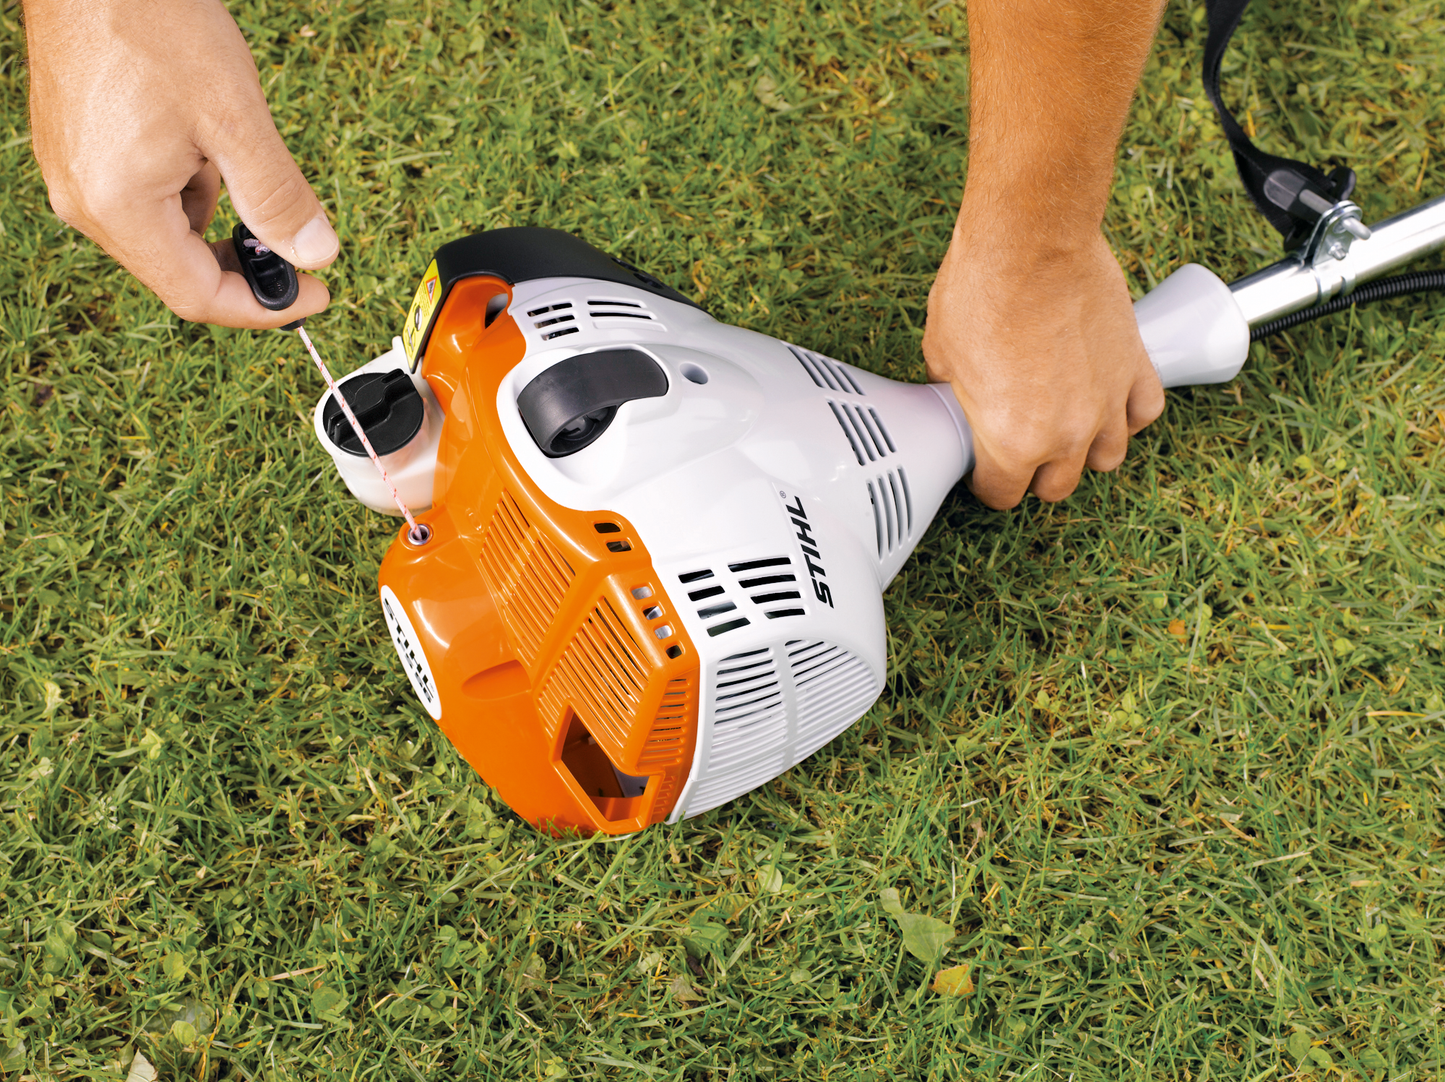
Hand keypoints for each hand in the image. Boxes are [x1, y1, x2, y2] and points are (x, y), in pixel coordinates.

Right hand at [23, 0, 336, 327]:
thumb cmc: (153, 23)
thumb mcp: (236, 118)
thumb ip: (277, 196)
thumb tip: (316, 254)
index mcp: (118, 206)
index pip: (197, 296)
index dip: (264, 308)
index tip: (315, 294)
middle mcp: (84, 203)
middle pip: (177, 273)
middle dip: (243, 266)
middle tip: (297, 250)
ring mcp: (74, 178)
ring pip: (164, 235)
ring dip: (216, 219)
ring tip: (238, 158)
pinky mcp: (76, 152)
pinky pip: (141, 200)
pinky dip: (186, 190)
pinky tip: (203, 142)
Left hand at [923, 229, 1164, 507]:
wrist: (1031, 241)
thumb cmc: (981, 292)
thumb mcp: (941, 355)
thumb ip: (957, 393)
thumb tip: (959, 393)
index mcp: (1012, 441)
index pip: (1003, 495)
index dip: (987, 484)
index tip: (982, 469)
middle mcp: (1066, 434)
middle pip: (1057, 486)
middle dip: (1034, 473)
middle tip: (1018, 446)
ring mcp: (1107, 402)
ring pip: (1107, 458)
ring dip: (1084, 450)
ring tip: (1064, 426)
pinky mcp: (1135, 366)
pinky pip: (1144, 412)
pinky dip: (1127, 414)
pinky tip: (1106, 401)